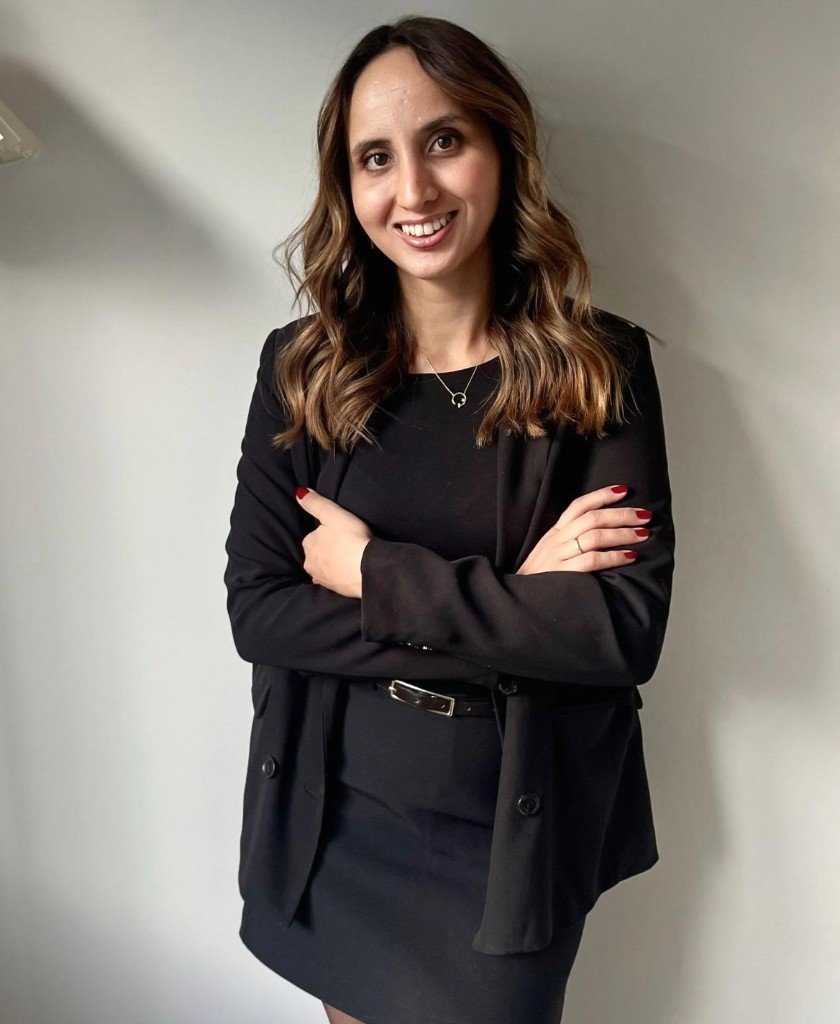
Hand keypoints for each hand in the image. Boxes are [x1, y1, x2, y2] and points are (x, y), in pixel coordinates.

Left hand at [295, 488, 372, 597]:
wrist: (367, 570)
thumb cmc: (352, 539)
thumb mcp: (333, 513)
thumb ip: (315, 503)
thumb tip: (299, 493)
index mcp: (308, 543)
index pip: (314, 535)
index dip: (328, 532)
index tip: (341, 531)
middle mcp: (310, 563)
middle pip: (317, 552)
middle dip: (328, 548)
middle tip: (346, 544)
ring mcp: (321, 578)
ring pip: (324, 566)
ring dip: (333, 563)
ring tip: (349, 558)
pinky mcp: (333, 589)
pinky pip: (333, 579)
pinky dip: (338, 575)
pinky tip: (348, 572)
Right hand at [516, 484, 651, 574]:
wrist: (516, 600)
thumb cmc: (537, 579)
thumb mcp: (548, 553)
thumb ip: (568, 541)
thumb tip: (599, 532)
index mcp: (553, 533)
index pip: (578, 506)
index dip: (602, 495)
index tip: (624, 490)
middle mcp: (556, 541)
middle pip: (592, 518)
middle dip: (622, 515)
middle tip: (645, 515)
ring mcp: (558, 557)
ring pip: (595, 536)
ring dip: (623, 534)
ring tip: (643, 534)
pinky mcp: (562, 574)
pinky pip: (593, 560)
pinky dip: (614, 557)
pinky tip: (630, 556)